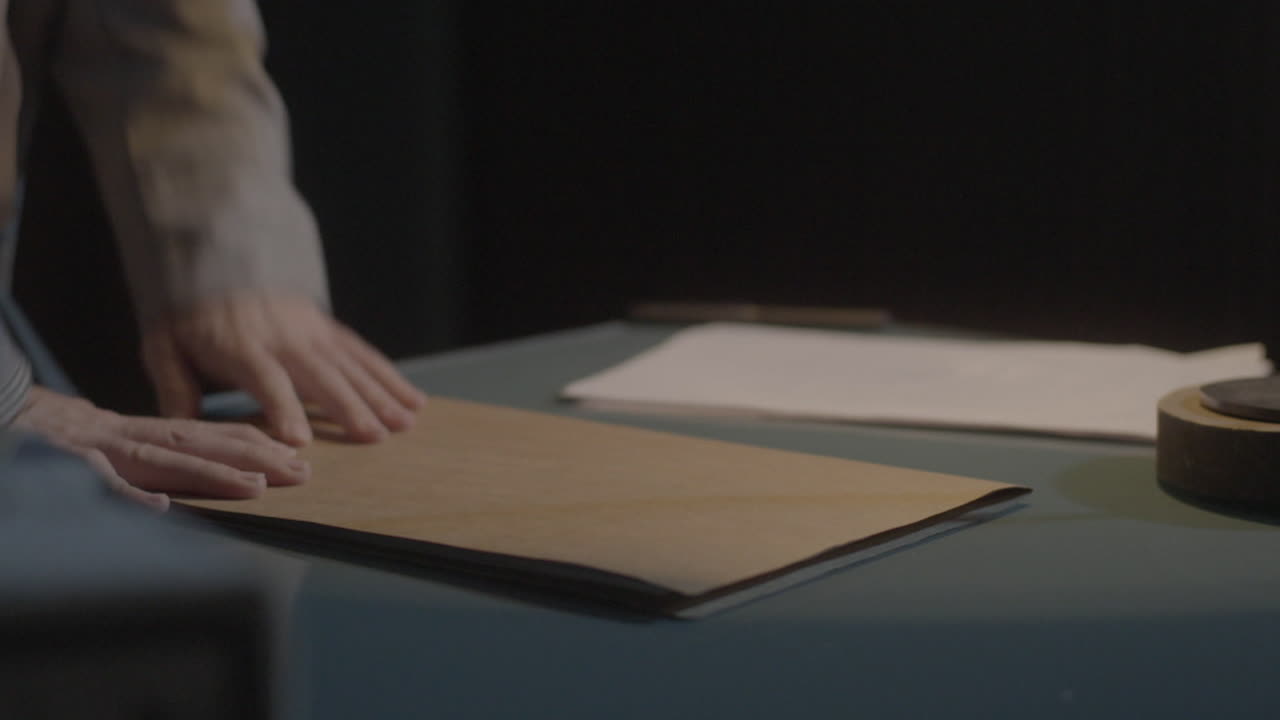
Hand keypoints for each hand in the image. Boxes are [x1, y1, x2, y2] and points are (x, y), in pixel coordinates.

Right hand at [12, 386, 308, 509]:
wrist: (7, 415)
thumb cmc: (63, 435)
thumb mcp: (117, 442)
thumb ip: (159, 454)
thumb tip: (201, 473)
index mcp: (146, 433)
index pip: (211, 437)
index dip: (256, 447)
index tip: (297, 459)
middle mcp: (132, 436)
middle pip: (203, 445)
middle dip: (256, 457)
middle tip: (302, 472)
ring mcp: (101, 449)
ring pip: (164, 459)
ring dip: (212, 473)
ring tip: (256, 487)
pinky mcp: (67, 463)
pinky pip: (99, 480)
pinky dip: (128, 492)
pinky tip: (158, 508)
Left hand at [141, 294, 426, 445]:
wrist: (214, 261)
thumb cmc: (187, 317)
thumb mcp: (164, 346)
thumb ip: (173, 386)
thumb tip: (179, 428)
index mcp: (240, 346)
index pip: (266, 378)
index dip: (282, 407)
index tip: (299, 439)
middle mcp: (283, 337)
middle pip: (320, 374)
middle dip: (348, 405)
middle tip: (374, 435)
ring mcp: (311, 330)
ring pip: (350, 364)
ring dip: (380, 394)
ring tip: (404, 423)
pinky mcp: (328, 328)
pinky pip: (363, 352)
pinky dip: (389, 375)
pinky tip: (412, 398)